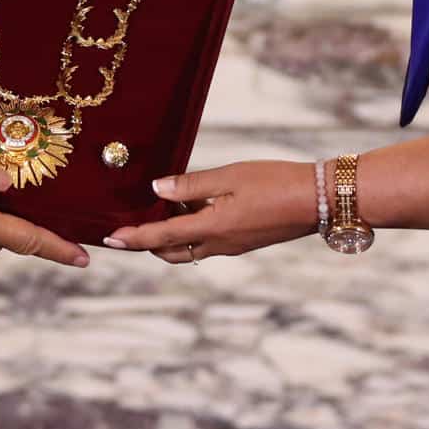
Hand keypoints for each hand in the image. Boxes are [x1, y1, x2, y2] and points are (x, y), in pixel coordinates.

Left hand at [102, 160, 316, 263]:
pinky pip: (207, 242)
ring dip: (171, 235)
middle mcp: (219, 245)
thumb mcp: (229, 177)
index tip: (110, 239)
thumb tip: (158, 189)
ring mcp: (232, 246)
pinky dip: (191, 229)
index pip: (161, 236)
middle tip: (131, 223)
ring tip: (163, 205)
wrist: (318, 200)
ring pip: (189, 248)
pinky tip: (193, 204)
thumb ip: (191, 185)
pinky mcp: (244, 242)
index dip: (133, 237)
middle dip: (148, 241)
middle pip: (171, 251)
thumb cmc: (275, 183)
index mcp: (212, 229)